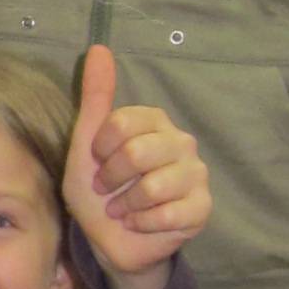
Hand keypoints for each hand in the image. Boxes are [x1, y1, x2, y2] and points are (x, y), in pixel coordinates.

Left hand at [63, 46, 209, 288]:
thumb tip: (99, 49)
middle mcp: (181, 141)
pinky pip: (169, 215)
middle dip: (112, 178)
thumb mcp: (86, 145)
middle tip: (108, 190)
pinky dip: (143, 224)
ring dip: (127, 205)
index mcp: (153, 120)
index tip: (97, 162)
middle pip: (138, 153)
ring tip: (124, 209)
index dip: (101, 149)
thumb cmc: (98, 190)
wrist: (109, 240)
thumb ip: (96, 97)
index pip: (121, 122)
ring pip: (154, 187)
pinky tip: (141, 223)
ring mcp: (196, 174)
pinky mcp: (202, 207)